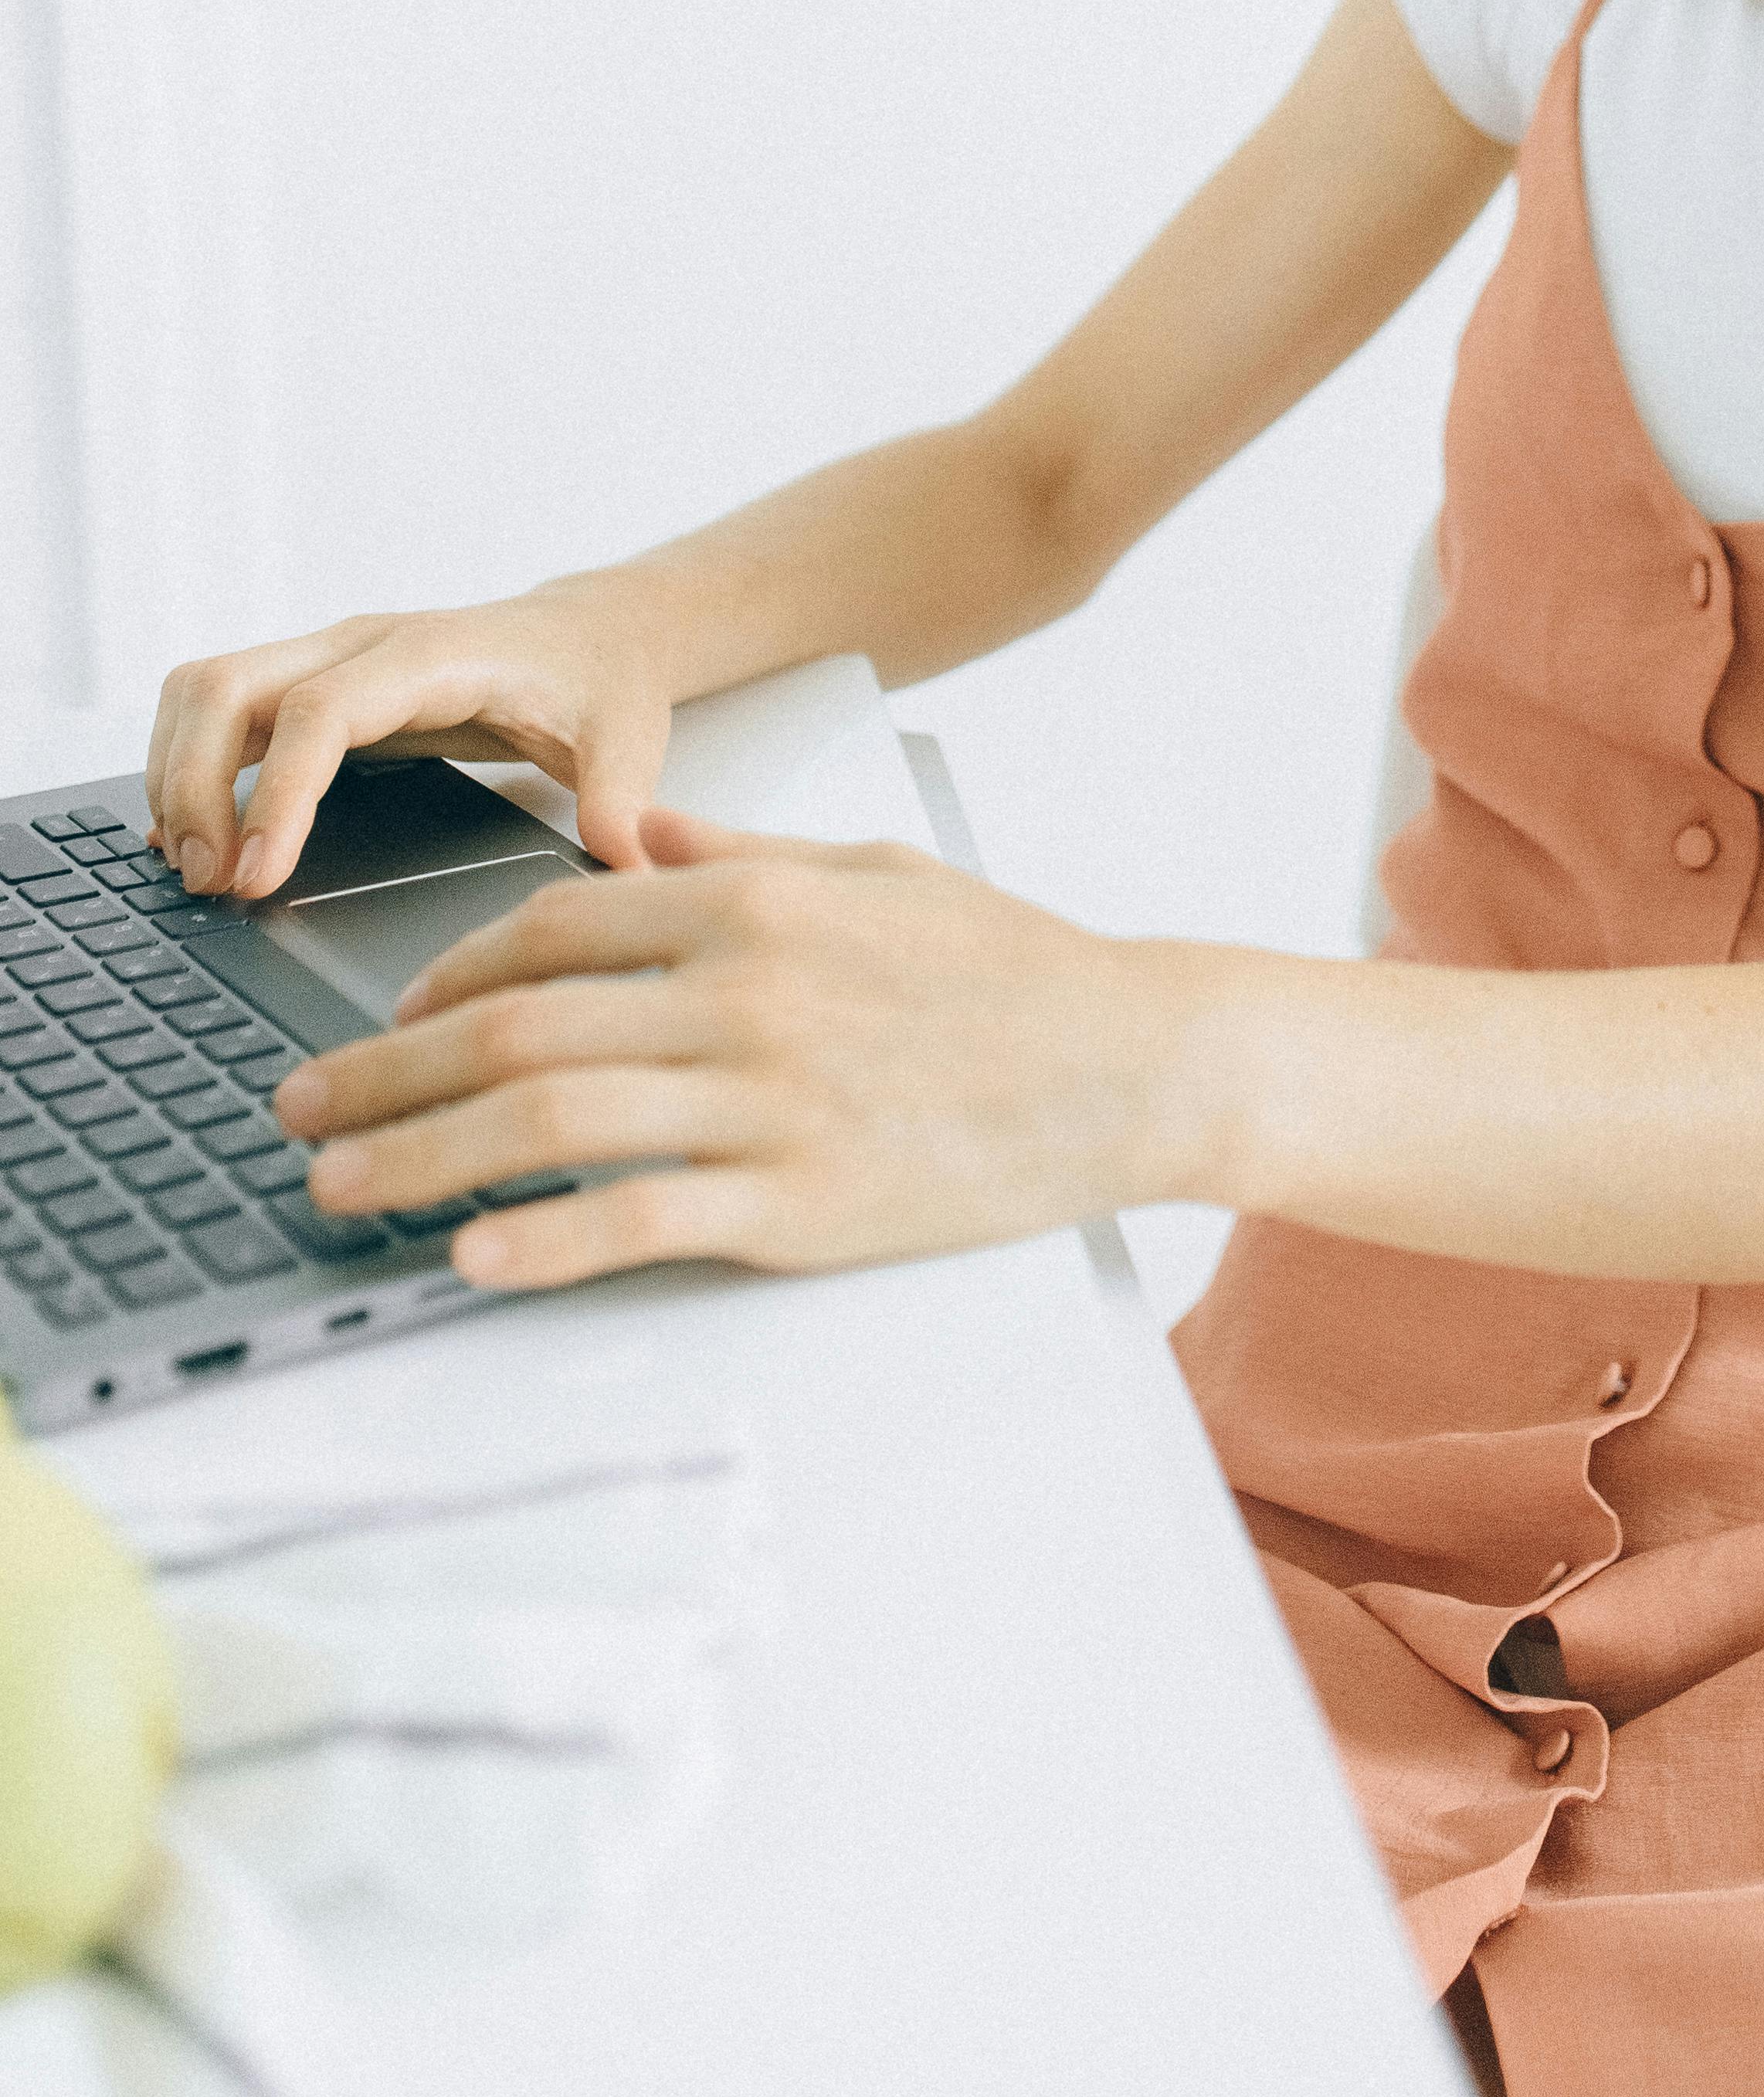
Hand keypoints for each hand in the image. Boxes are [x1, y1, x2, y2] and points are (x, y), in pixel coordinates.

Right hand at [145, 593, 675, 900]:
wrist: (592, 635)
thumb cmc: (600, 685)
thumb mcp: (627, 740)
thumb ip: (621, 797)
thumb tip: (627, 858)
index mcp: (433, 656)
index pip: (321, 711)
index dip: (277, 793)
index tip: (254, 875)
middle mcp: (362, 644)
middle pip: (228, 685)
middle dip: (195, 784)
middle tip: (205, 883)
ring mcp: (326, 658)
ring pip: (204, 689)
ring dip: (177, 774)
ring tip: (192, 870)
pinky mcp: (309, 684)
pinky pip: (217, 709)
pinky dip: (186, 765)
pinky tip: (195, 835)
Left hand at [266, 810, 1212, 1291]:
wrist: (1135, 1060)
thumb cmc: (1012, 969)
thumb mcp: (876, 871)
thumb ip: (747, 857)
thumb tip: (642, 842)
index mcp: (754, 906)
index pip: (551, 927)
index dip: (447, 974)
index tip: (391, 1018)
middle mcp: (745, 992)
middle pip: (513, 1025)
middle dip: (381, 1069)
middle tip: (296, 1105)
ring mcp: (771, 1100)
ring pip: (548, 1119)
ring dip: (418, 1155)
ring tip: (337, 1184)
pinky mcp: (804, 1199)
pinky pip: (640, 1219)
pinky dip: (541, 1237)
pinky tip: (471, 1254)